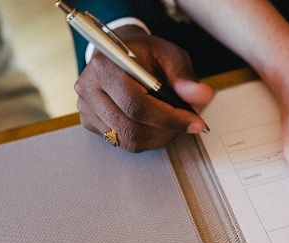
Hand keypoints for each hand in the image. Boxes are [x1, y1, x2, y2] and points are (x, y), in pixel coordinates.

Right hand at [74, 25, 212, 151]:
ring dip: (159, 137)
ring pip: (128, 139)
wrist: (121, 55)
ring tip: (174, 123)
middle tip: (189, 123)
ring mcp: (86, 108)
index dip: (169, 118)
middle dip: (167, 130)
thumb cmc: (144, 54)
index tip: (194, 122)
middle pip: (131, 126)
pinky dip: (147, 139)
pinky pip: (122, 142)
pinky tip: (157, 125)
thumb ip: (184, 76)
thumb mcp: (169, 55)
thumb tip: (201, 95)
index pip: (136, 104)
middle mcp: (89, 88)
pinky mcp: (90, 122)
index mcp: (105, 66)